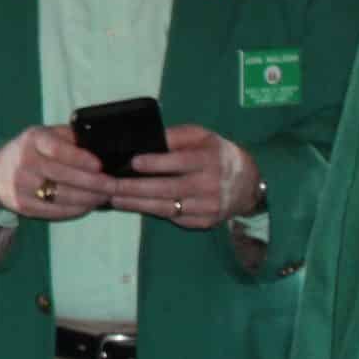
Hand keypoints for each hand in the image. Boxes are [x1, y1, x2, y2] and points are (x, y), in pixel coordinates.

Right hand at [0, 125, 109, 220]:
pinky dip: (75, 210)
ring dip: (88, 199)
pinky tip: (87, 205)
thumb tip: (102, 147)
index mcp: (32, 140)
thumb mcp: (48, 135)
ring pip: (62, 196)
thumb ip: (71, 138)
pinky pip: (54, 211)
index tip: (100, 166)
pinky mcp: (22, 205)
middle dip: (94, 183)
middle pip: (63, 176)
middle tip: (113, 186)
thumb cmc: (33, 150)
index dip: (80, 159)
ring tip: (104, 196)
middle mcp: (23, 162)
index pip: (57, 149)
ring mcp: (21, 186)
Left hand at [104, 126, 255, 228]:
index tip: (133, 162)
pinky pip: (174, 218)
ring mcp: (207, 207)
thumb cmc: (216, 154)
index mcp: (209, 160)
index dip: (156, 163)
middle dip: (134, 188)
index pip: (180, 162)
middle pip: (167, 189)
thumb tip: (145, 139)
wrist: (249, 183)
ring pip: (166, 207)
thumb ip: (175, 136)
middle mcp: (209, 185)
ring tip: (112, 198)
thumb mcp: (201, 137)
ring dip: (136, 204)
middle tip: (108, 185)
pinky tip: (132, 206)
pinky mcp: (204, 222)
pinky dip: (151, 212)